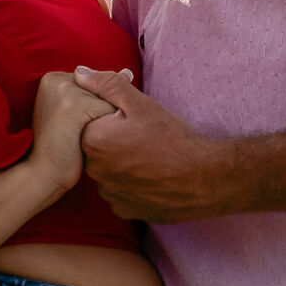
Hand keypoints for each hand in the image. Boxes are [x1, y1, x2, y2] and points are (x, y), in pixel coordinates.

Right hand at [26, 70, 118, 200]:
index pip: (95, 83)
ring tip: (80, 138)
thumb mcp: (74, 112)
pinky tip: (88, 143)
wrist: (40, 174)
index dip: (95, 109)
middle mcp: (57, 78)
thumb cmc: (61, 148)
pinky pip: (110, 112)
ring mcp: (65, 91)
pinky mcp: (75, 106)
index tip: (75, 127)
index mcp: (53, 78)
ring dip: (106, 122)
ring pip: (108, 100)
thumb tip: (128, 72)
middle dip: (101, 113)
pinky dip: (109, 130)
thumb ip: (95, 91)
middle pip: (102, 90)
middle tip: (76, 134)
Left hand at [76, 67, 239, 221]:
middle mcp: (95, 171)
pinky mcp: (125, 210)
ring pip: (108, 172)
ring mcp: (110, 193)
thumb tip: (79, 74)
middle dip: (114, 142)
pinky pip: (120, 193)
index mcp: (94, 140)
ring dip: (121, 166)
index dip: (111, 120)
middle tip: (144, 139)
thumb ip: (106, 85)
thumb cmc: (174, 138)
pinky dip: (131, 186)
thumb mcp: (141, 104)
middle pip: (97, 149)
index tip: (133, 122)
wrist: (206, 179)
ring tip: (150, 158)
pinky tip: (152, 178)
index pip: (89, 124)